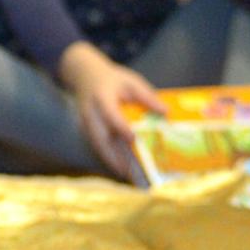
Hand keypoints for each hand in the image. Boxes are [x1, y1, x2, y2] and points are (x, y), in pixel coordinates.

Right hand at [56, 43, 163, 181]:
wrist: (85, 75)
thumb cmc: (112, 79)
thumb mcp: (131, 81)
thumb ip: (147, 96)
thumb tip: (165, 112)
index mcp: (102, 97)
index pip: (110, 114)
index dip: (120, 127)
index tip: (133, 139)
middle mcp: (91, 112)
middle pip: (99, 137)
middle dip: (112, 155)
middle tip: (127, 171)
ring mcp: (86, 122)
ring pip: (96, 145)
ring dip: (110, 161)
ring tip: (126, 174)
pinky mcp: (86, 129)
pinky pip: (97, 145)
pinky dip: (108, 157)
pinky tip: (120, 167)